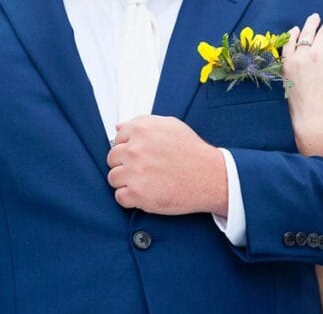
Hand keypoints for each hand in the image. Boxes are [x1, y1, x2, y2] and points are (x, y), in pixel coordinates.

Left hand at [107, 115, 227, 215]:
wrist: (209, 176)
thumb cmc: (192, 152)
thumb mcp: (170, 126)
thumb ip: (142, 123)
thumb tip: (119, 127)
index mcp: (141, 129)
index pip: (117, 140)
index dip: (128, 149)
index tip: (141, 156)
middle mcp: (135, 149)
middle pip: (112, 159)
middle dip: (125, 165)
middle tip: (143, 170)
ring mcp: (135, 172)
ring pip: (113, 178)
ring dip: (126, 182)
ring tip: (146, 182)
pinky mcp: (138, 194)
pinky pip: (120, 197)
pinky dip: (130, 198)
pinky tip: (146, 193)